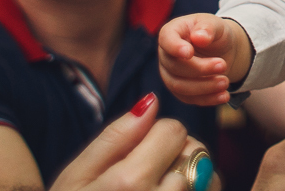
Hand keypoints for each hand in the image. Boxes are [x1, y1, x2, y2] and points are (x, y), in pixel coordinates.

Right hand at [50, 92, 220, 190]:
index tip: (141, 153)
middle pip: (196, 154)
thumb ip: (115, 138)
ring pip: (208, 182)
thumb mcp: (76, 178)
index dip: (158, 136)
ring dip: (192, 182)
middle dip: (178, 157)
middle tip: (150, 176)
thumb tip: (152, 101)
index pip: (174, 131)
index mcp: (129, 183)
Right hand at [158, 13, 245, 104]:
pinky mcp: (180, 91)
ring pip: (180, 86)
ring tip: (225, 82)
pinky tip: (224, 96)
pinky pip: (189, 99)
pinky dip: (207, 99)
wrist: (223, 49)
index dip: (175, 47)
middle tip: (223, 65)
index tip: (189, 53)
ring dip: (204, 87)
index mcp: (172, 32)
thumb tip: (199, 37)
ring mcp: (170, 74)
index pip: (167, 39)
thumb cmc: (215, 32)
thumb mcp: (216, 24)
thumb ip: (208, 28)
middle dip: (200, 69)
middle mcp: (166, 55)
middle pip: (175, 67)